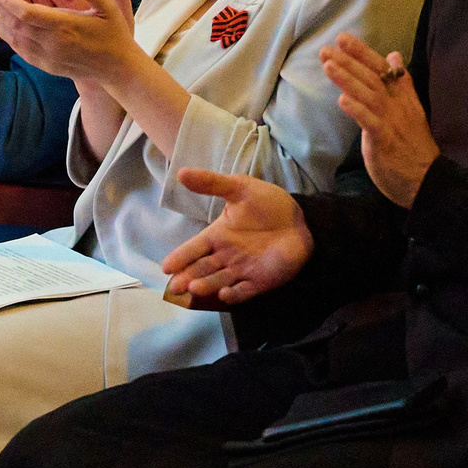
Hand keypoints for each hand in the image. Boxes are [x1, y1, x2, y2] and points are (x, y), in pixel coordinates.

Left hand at [0, 0, 141, 81]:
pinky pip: (19, 50)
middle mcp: (52, 43)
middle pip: (14, 24)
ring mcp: (47, 56)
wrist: (117, 68)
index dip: (7, 0)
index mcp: (65, 25)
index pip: (27, 12)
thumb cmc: (115, 33)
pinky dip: (5, 37)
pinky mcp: (45, 65)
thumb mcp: (109, 8)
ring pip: (13, 38)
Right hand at [160, 170, 313, 303]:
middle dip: (187, 277)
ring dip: (206, 285)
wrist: (301, 219)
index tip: (166, 267)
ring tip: (193, 288)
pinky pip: (243, 291)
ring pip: (218, 281)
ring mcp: (242, 270)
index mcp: (218, 235)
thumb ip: (212, 183)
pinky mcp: (260, 281)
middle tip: (174, 286)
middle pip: (202, 269)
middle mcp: (226, 255)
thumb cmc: (268, 203)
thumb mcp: (239, 188)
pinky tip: (224, 294)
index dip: (181, 257)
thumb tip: (181, 172)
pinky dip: (233, 294)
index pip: (194, 248)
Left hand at [321, 34, 438, 206]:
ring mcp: (392, 122)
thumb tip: (394, 55)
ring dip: (348, 79)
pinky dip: (357, 110)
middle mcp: (397, 105)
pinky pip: (370, 122)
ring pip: (369, 95)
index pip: (383, 68)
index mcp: (403, 97)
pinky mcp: (385, 140)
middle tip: (328, 48)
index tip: (343, 39)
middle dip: (350, 61)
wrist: (428, 180)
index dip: (363, 53)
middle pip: (373, 77)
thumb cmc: (414, 146)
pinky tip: (342, 100)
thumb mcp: (410, 109)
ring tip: (329, 65)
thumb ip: (401, 82)